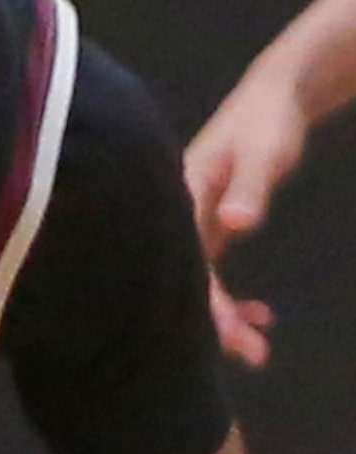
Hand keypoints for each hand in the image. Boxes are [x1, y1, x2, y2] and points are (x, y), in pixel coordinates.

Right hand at [184, 71, 304, 368]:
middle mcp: (179, 214)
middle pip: (189, 277)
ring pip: (199, 279)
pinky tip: (262, 315)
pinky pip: (210, 270)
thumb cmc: (265, 123)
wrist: (274, 98)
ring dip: (225, 316)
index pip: (189, 259)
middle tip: (255, 356)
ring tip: (259, 349)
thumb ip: (250, 189)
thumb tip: (236, 223)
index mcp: (182, 195)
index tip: (235, 337)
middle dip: (218, 321)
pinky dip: (233, 296)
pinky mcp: (209, 225)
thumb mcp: (264, 153)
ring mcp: (192, 221)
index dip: (209, 302)